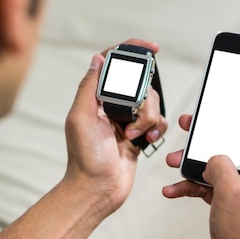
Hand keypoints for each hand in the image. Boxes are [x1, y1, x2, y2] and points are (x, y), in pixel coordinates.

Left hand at [63, 39, 167, 216]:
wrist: (98, 190)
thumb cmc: (85, 158)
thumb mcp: (81, 118)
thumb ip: (89, 87)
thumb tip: (97, 59)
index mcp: (95, 99)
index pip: (115, 66)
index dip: (133, 52)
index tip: (152, 48)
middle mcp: (111, 107)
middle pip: (141, 85)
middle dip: (144, 101)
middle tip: (133, 119)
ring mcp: (126, 122)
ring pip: (152, 104)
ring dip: (148, 119)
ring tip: (133, 136)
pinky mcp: (139, 136)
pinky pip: (158, 123)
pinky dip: (156, 129)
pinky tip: (145, 141)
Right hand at [163, 93, 239, 238]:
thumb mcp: (230, 191)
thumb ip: (219, 164)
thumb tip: (212, 157)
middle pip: (236, 138)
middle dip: (211, 129)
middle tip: (192, 119)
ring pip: (216, 160)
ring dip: (193, 159)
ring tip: (172, 159)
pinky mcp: (229, 199)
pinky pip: (208, 183)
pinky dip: (190, 184)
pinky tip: (170, 190)